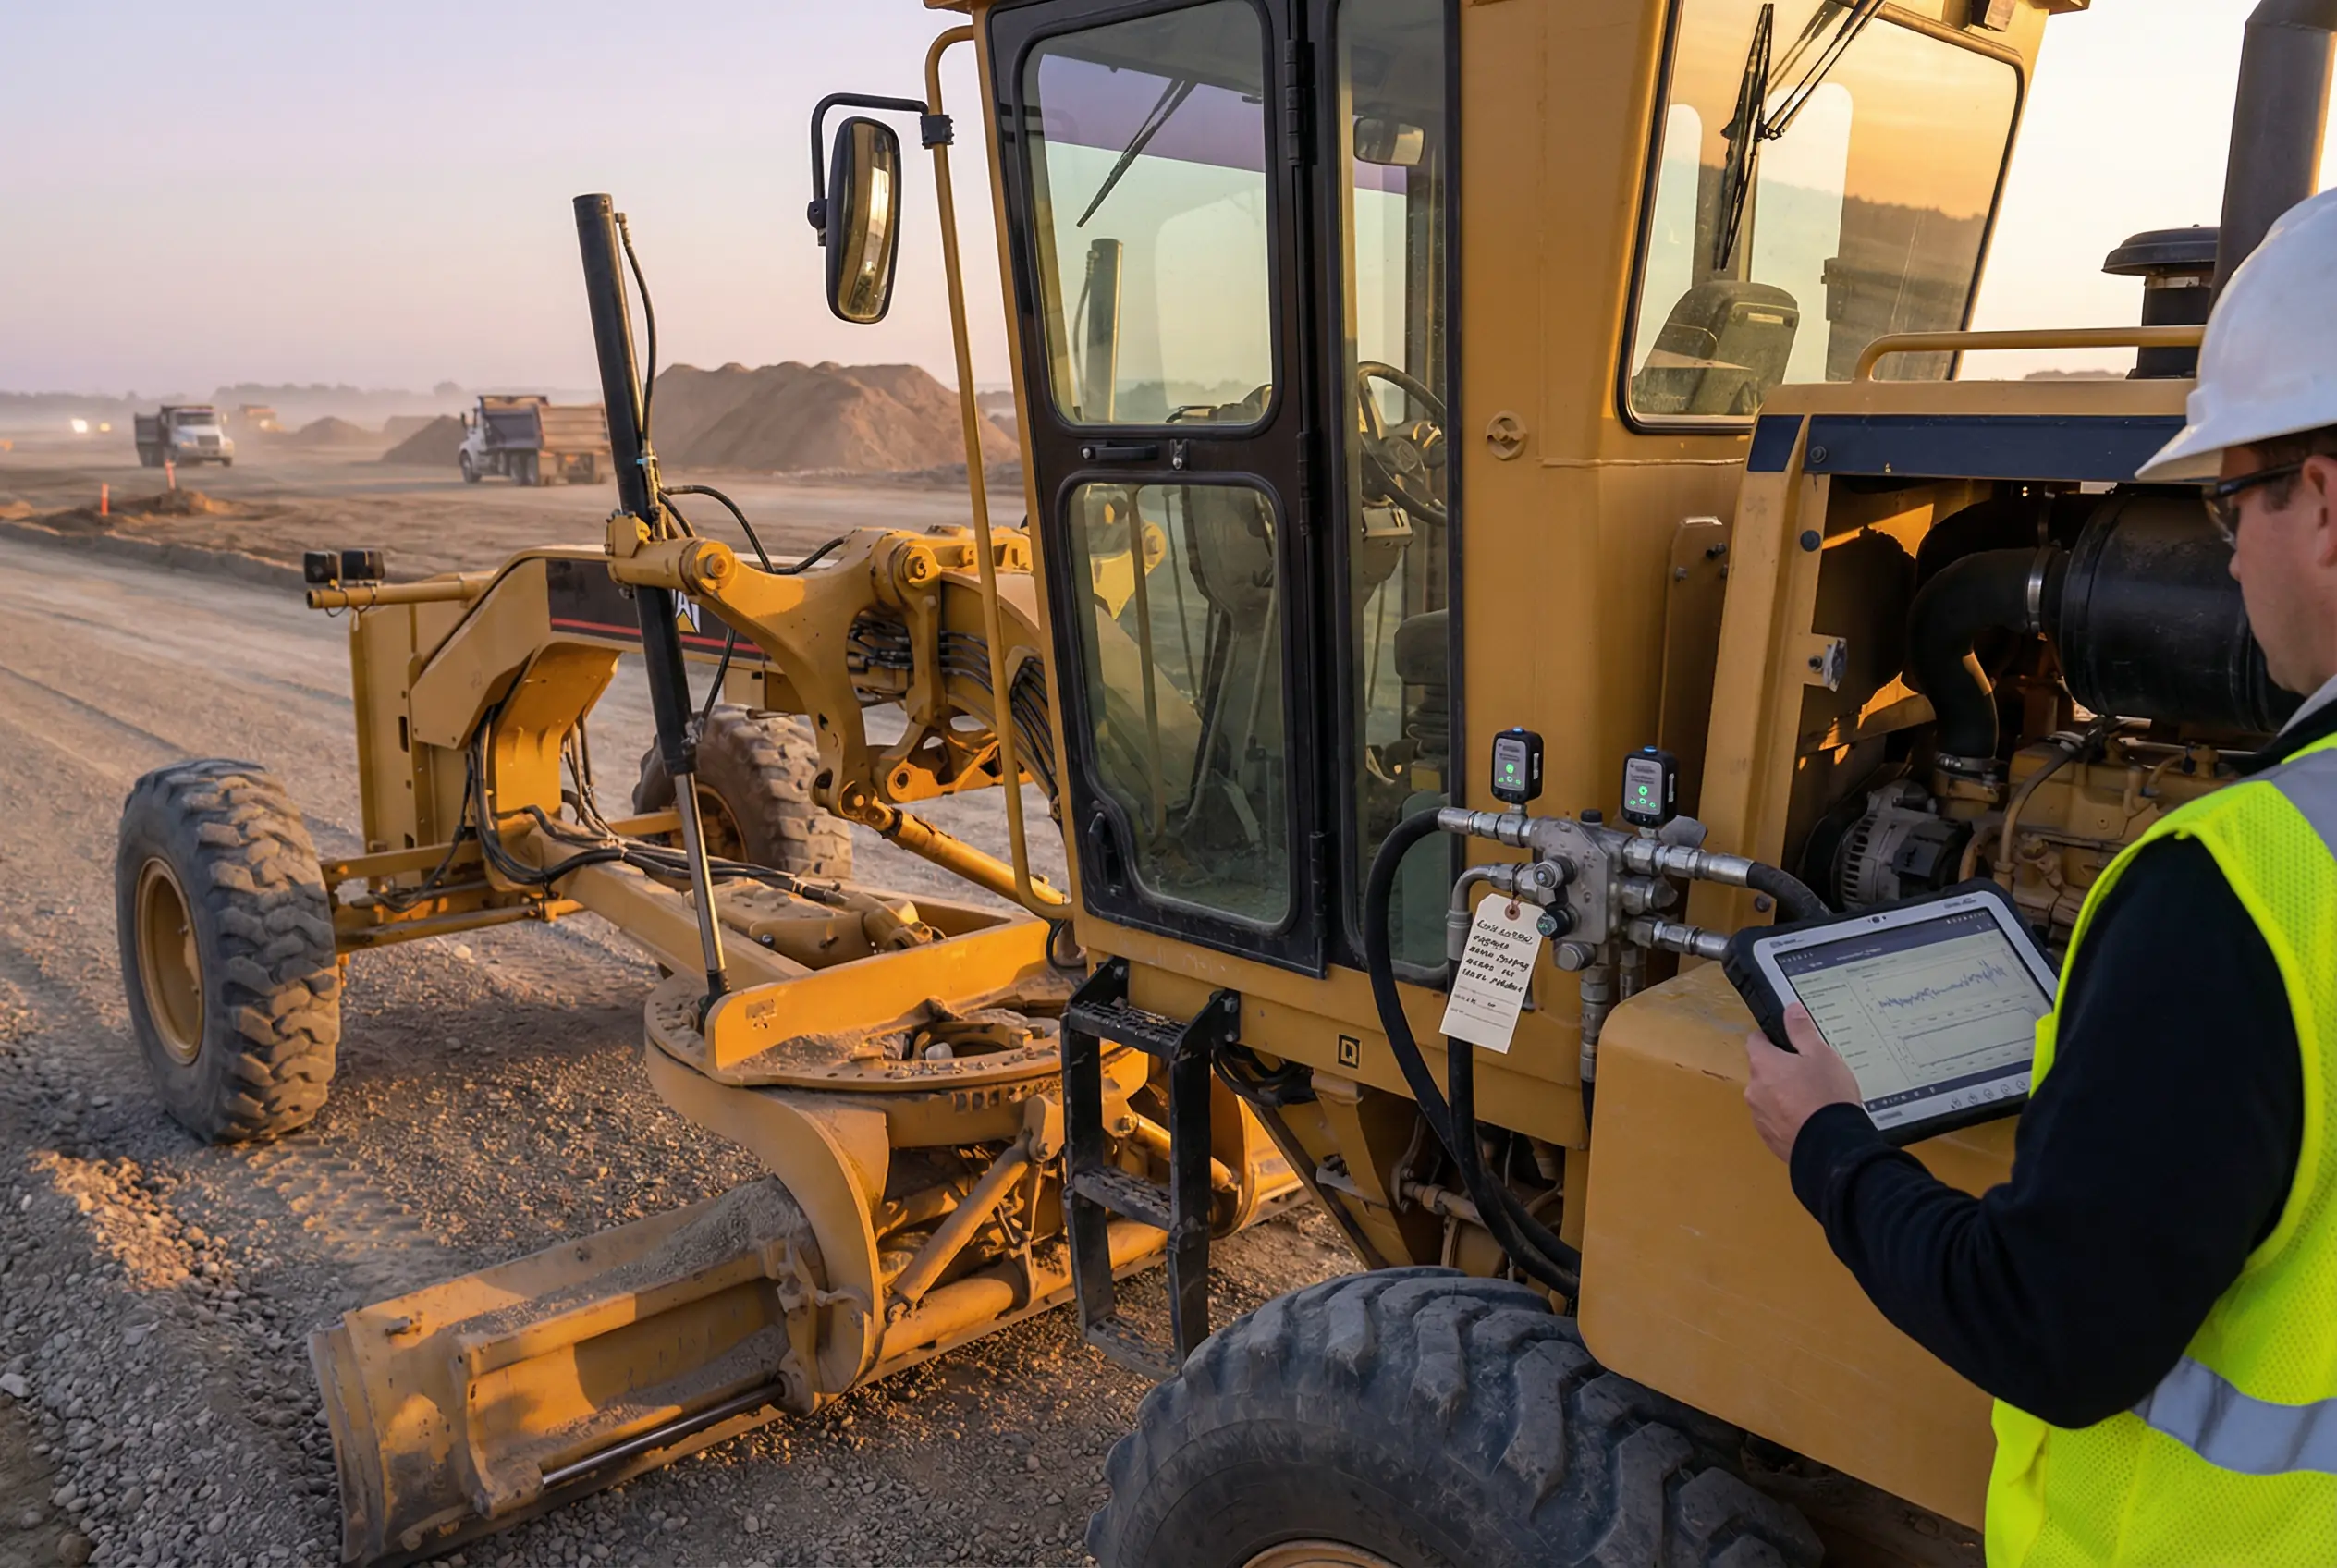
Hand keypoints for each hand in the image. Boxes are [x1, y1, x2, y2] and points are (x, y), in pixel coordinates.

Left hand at [1743, 1005, 1863, 1161]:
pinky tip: (1810, 1118)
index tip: (1787, 1041)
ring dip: (1783, 1095)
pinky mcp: (1768, 1137)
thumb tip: (1790, 1010)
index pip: (1755, 1040)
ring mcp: (1759, 1116)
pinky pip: (1775, 1120)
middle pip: (1763, 1070)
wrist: (1831, 1146)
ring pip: (1768, 1096)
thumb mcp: (1820, 1054)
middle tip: (1809, 1072)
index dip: (1771, 1038)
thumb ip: (1801, 1030)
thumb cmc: (1826, 1097)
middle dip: (1781, 1069)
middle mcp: (1753, 1089)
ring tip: (1813, 1099)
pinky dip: (1788, 1117)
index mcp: (1762, 1064)